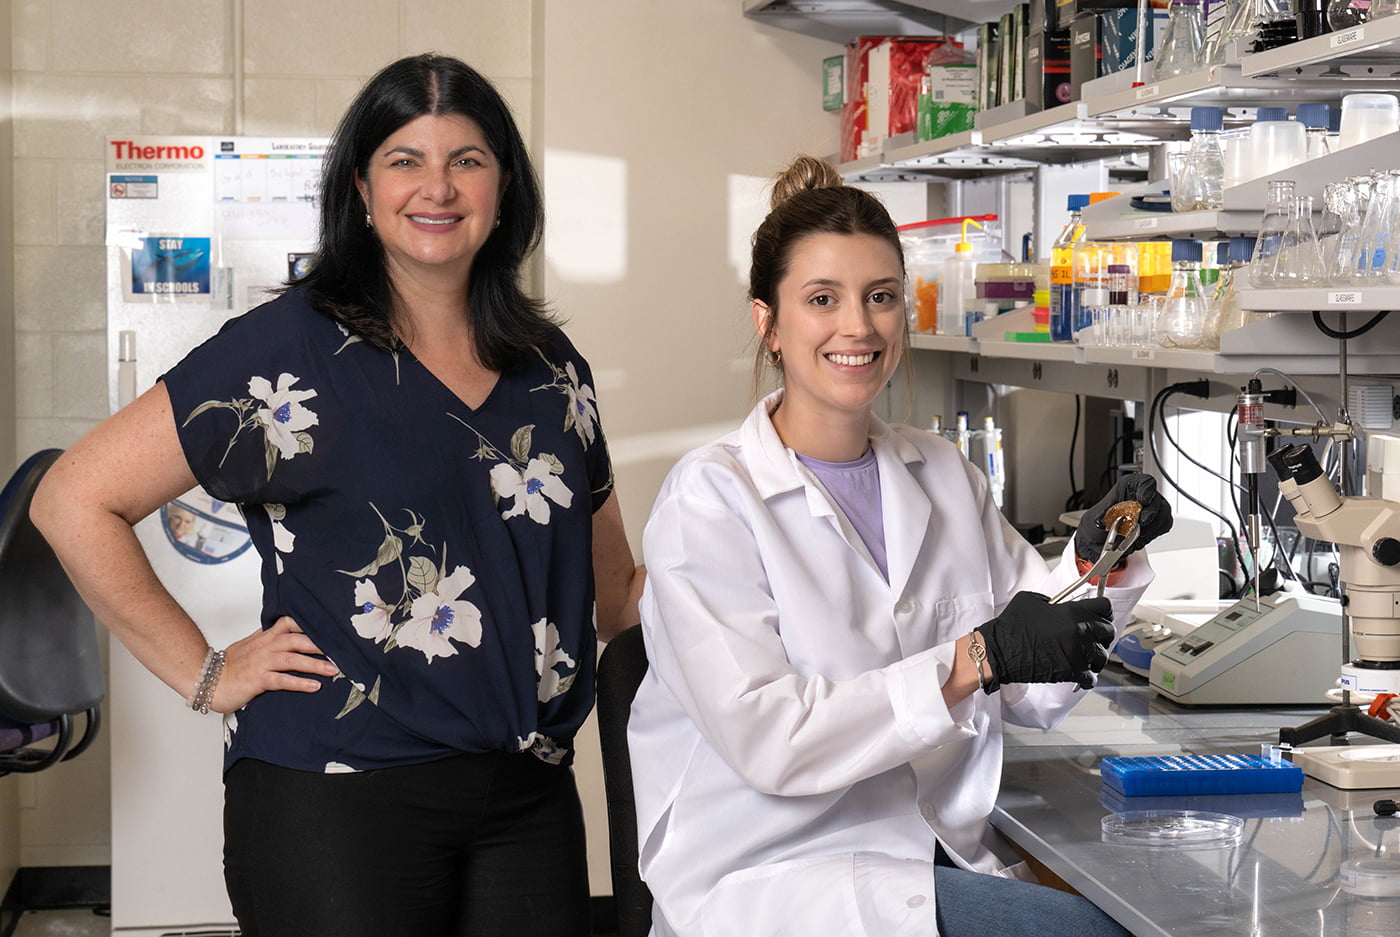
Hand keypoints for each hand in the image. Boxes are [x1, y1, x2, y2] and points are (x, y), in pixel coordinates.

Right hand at [210, 616, 336, 712]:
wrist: (207, 681)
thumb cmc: (229, 667)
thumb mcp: (250, 646)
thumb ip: (268, 639)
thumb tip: (286, 631)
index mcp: (264, 638)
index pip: (289, 624)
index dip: (309, 625)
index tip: (330, 629)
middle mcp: (264, 648)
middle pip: (296, 640)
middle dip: (320, 645)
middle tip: (341, 651)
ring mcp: (260, 664)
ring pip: (292, 659)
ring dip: (315, 664)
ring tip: (334, 670)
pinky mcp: (257, 680)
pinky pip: (282, 680)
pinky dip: (299, 682)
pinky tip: (314, 686)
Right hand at [977, 592, 1114, 691]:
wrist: (999, 651)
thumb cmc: (1011, 626)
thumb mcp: (1031, 600)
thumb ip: (1053, 601)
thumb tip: (1060, 606)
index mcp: (1072, 612)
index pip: (1105, 607)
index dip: (1103, 610)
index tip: (1101, 615)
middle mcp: (1079, 632)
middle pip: (1109, 632)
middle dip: (1102, 634)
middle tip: (1094, 637)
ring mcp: (1077, 653)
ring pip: (1102, 656)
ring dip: (1096, 657)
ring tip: (1088, 657)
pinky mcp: (1071, 672)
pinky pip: (1091, 677)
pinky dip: (1088, 677)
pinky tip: (1082, 674)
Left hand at [1074, 473, 1172, 562]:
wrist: (1102, 542)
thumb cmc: (1099, 525)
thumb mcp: (1094, 519)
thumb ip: (1099, 517)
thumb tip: (1099, 521)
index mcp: (1127, 488)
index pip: (1143, 481)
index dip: (1146, 489)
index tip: (1143, 500)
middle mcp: (1141, 495)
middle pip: (1156, 499)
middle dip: (1150, 513)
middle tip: (1141, 523)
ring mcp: (1152, 508)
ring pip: (1164, 513)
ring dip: (1152, 526)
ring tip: (1137, 533)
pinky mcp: (1158, 521)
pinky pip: (1164, 525)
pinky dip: (1155, 532)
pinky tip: (1143, 535)